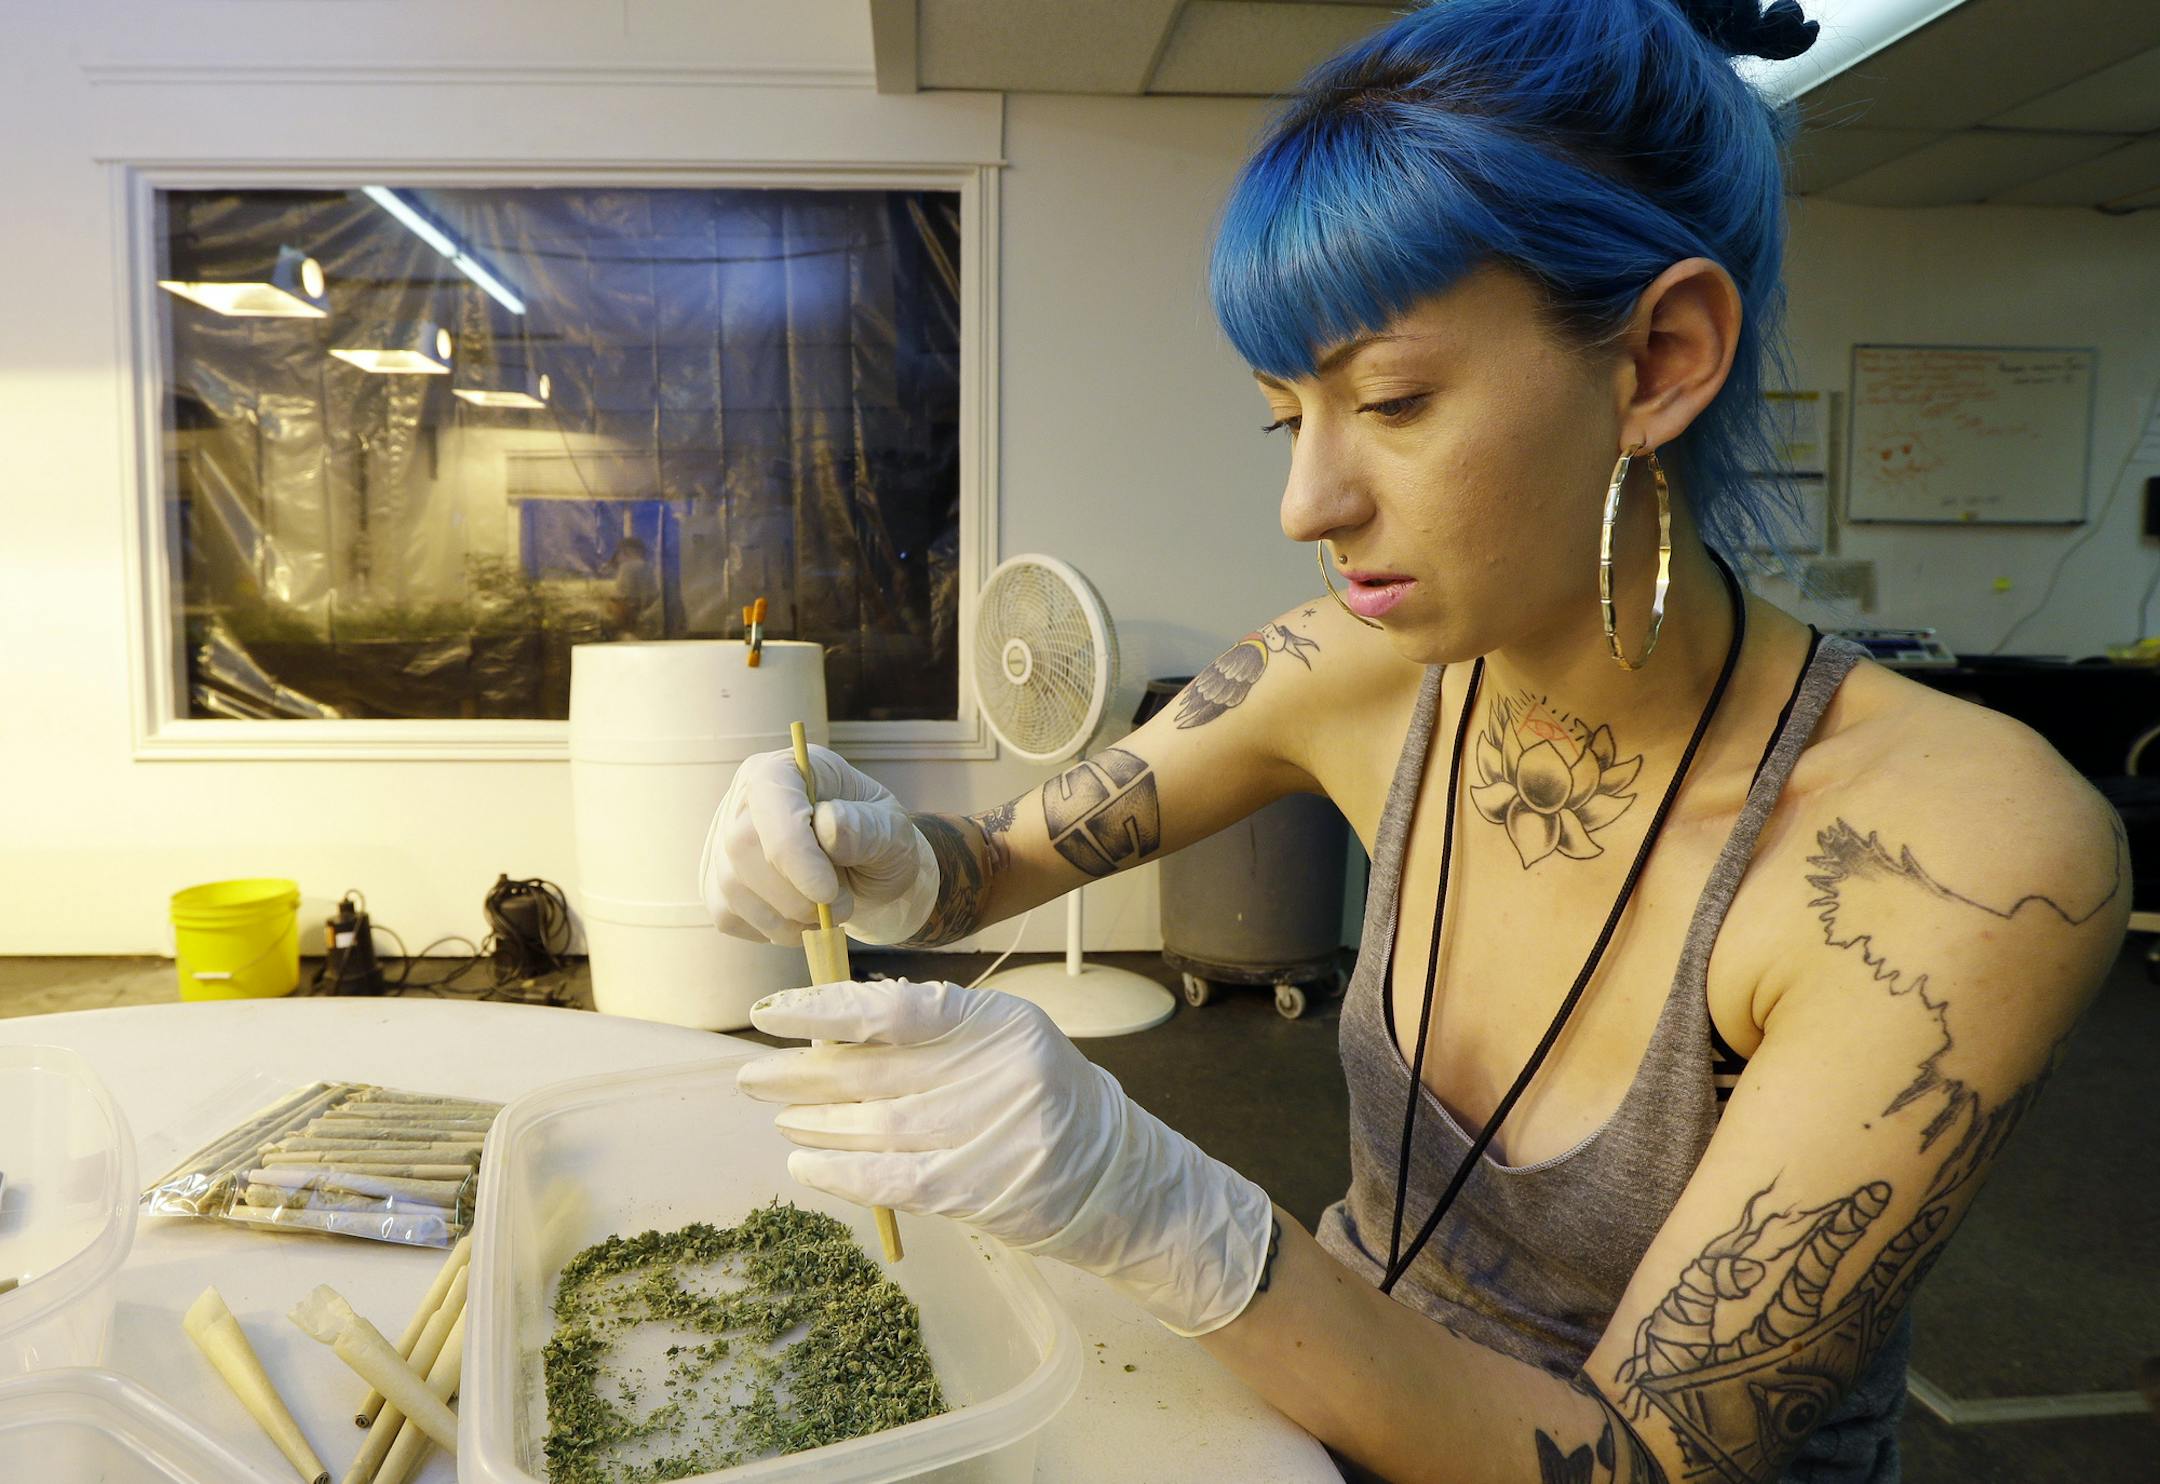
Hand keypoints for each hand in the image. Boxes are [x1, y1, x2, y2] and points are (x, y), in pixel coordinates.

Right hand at [698, 744, 936, 944]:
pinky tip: (801, 919)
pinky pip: (730, 916)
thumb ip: (865, 827)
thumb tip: (827, 827)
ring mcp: (724, 842)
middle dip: (796, 894)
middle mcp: (744, 799)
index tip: (827, 891)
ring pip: (733, 888)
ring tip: (828, 913)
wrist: (868, 874)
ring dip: (788, 918)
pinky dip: (772, 930)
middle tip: (842, 906)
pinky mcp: (718, 884)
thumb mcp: (892, 829)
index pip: (771, 797)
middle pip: (743, 846)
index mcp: (786, 770)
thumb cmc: (877, 841)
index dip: (793, 850)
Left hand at [737, 978, 1275, 1336]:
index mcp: (998, 1020)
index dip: (823, 1011)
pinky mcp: (981, 1191)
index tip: (770, 1016)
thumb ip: (929, 1032)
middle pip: (874, 1071)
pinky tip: (803, 1162)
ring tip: (779, 1114)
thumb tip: (830, 1028)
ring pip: (875, 1125)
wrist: (1112, 1173)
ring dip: (814, 1121)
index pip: (894, 1009)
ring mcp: (991, 1133)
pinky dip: (841, 1172)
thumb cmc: (1039, 1097)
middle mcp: (996, 1071)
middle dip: (801, 1072)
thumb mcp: (999, 1041)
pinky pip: (893, 1180)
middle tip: (751, 1074)